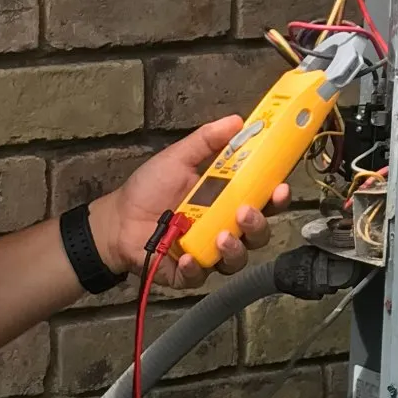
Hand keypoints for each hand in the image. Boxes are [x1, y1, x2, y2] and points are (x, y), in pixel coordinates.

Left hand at [89, 116, 291, 289]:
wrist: (117, 218)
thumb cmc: (150, 188)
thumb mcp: (178, 158)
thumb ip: (206, 141)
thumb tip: (237, 120)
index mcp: (228, 201)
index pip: (263, 201)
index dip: (276, 197)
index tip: (280, 187)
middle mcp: (225, 229)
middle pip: (257, 235)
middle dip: (257, 225)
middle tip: (245, 213)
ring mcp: (208, 254)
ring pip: (235, 260)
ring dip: (234, 250)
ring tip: (221, 236)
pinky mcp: (187, 274)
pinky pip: (200, 277)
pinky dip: (196, 268)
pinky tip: (187, 258)